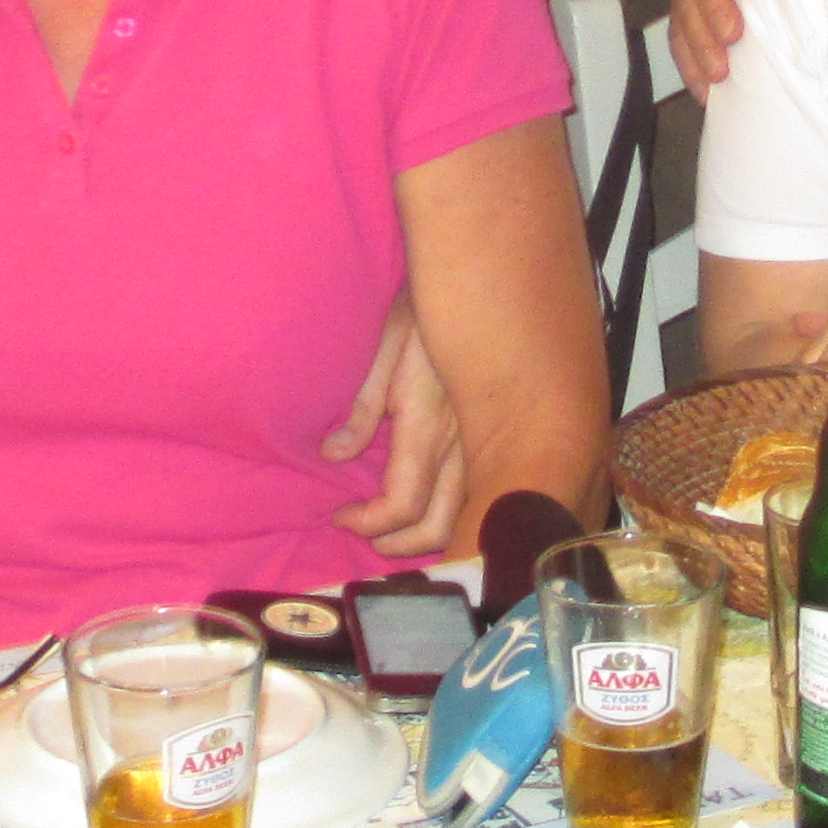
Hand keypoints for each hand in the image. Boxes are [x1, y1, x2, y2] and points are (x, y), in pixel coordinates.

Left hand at [325, 291, 468, 553]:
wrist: (477, 285)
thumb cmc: (422, 312)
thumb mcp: (383, 350)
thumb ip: (362, 409)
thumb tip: (334, 455)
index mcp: (427, 426)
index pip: (401, 503)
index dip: (367, 523)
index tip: (338, 515)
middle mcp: (461, 444)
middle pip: (438, 527)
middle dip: (397, 543)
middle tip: (364, 532)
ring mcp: (482, 443)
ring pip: (465, 517)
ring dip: (427, 534)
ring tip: (394, 528)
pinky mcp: (493, 436)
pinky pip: (476, 494)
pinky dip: (453, 514)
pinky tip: (431, 503)